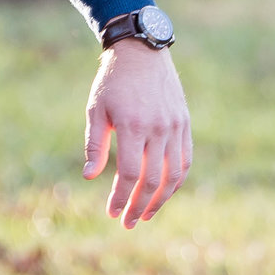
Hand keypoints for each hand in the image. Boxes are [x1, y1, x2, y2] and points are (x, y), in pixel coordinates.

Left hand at [83, 39, 191, 227]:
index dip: (121, 197)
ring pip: (174, 175)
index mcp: (132, 125)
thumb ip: (95, 144)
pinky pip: (185, 160)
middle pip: (153, 180)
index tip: (111, 212)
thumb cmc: (113, 81)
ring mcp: (175, 126)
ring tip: (146, 215)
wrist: (142, 51)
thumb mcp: (96, 109)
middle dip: (140, 206)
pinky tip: (165, 193)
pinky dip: (177, 181)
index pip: (130, 173)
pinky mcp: (184, 123)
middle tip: (128, 222)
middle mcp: (158, 128)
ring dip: (160, 200)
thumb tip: (90, 177)